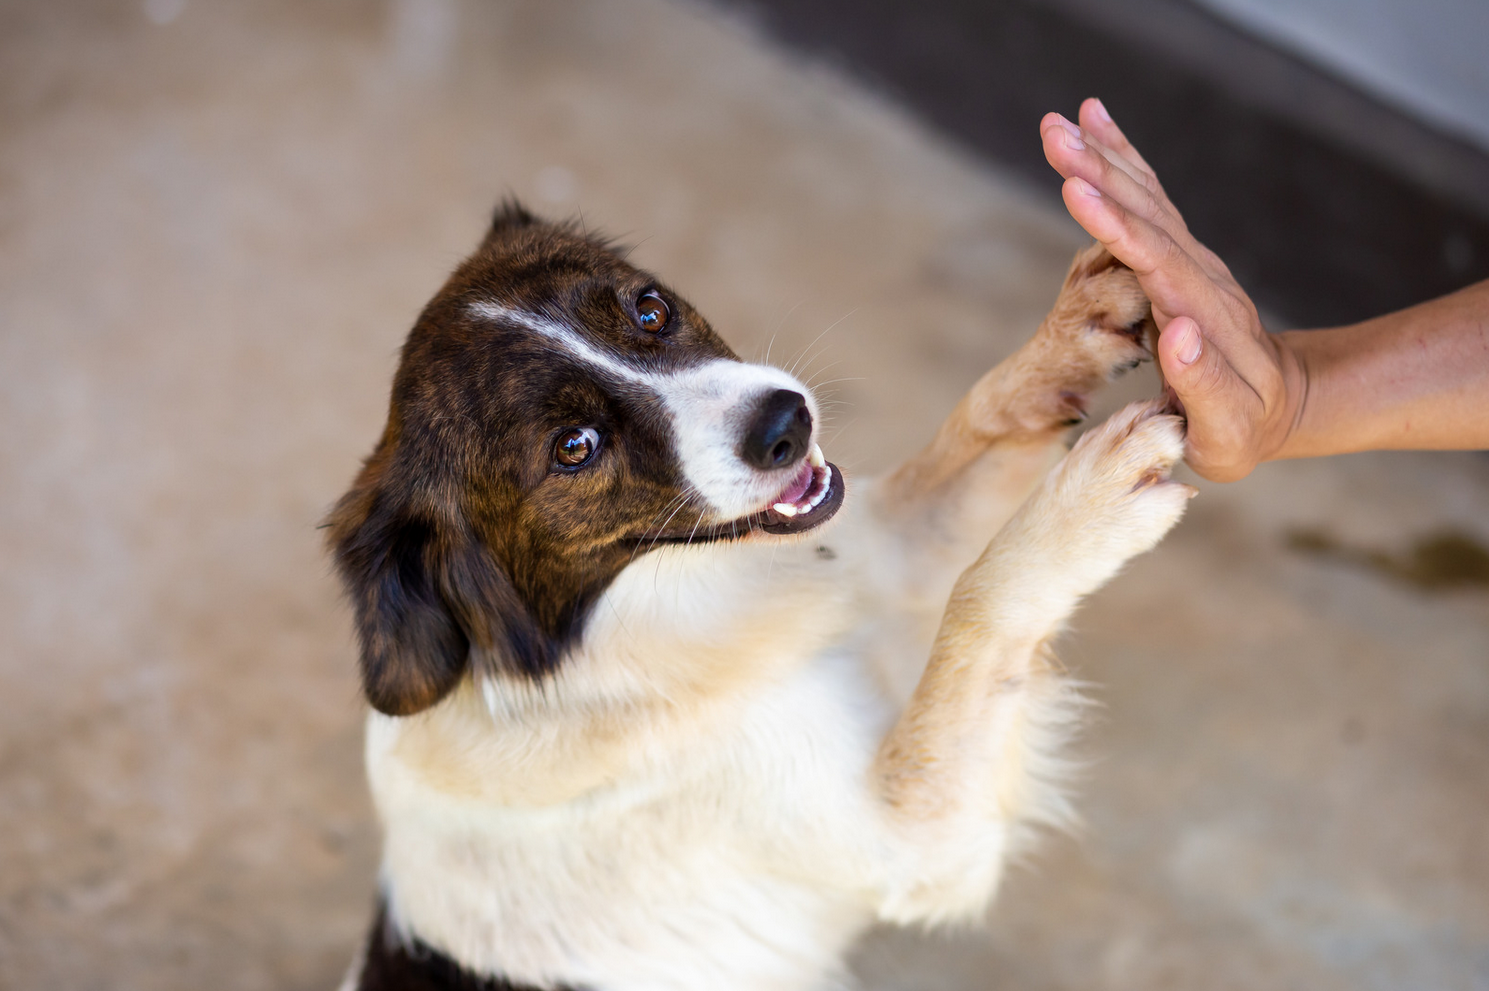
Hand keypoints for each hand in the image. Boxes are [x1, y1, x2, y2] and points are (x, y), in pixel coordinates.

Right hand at [1039, 98, 1305, 481]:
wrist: (1283, 406)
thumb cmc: (1244, 431)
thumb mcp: (1226, 429)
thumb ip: (1202, 383)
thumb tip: (1176, 330)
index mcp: (1204, 320)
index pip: (1156, 263)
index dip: (1116, 227)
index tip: (1077, 190)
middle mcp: (1201, 278)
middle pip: (1148, 215)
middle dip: (1100, 173)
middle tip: (1054, 133)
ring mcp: (1193, 263)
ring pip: (1147, 200)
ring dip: (1105, 157)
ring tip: (1062, 122)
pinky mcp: (1182, 257)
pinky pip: (1150, 203)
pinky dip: (1124, 163)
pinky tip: (1099, 131)